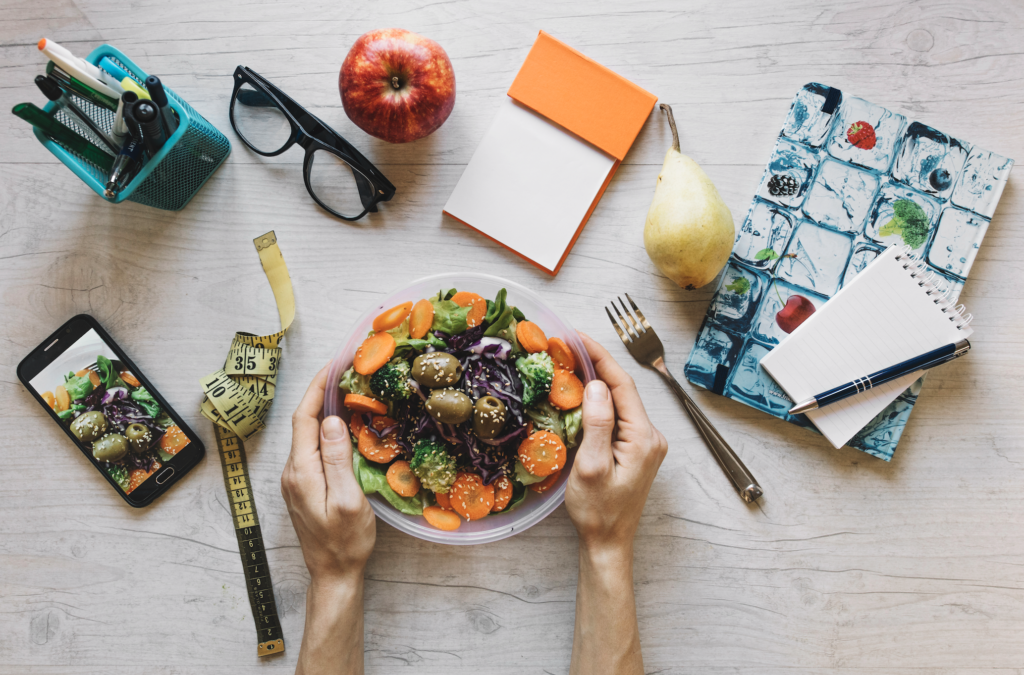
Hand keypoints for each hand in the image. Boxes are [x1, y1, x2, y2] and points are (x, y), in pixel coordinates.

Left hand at [281, 366, 375, 585]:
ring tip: (349, 390)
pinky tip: (345, 424)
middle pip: (305, 422)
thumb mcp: (348, 500)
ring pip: (309, 434)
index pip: (305, 418)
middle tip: (347, 370)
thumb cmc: (346, 542)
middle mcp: (293, 471)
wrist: (333, 573)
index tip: (335, 365)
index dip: (318, 388)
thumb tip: (330, 421)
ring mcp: (296, 479)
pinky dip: (327, 429)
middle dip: (323, 392)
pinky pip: (313, 448)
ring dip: (326, 410)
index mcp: (301, 471)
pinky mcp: (304, 486)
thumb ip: (337, 459)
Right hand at [565, 333, 667, 557]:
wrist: (609, 543)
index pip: (622, 385)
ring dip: (597, 381)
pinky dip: (599, 401)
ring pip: (620, 401)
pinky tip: (581, 394)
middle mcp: (650, 436)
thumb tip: (597, 385)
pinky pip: (618, 416)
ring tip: (570, 363)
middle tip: (567, 346)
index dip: (600, 357)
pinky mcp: (636, 450)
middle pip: (623, 389)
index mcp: (643, 437)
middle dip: (596, 364)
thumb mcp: (591, 467)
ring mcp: (644, 443)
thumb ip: (597, 423)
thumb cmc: (598, 511)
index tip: (577, 337)